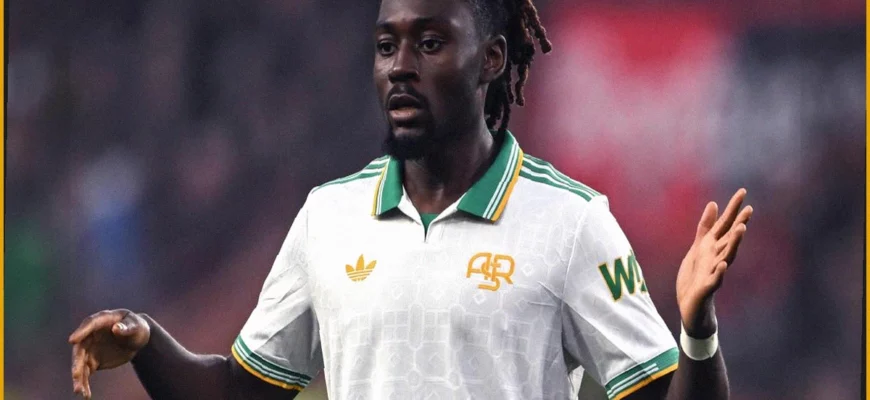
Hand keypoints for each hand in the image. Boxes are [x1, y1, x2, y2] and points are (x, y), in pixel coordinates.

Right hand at [68, 309, 150, 398]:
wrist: (137, 339)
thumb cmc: (137, 327)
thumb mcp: (136, 326)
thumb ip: (127, 327)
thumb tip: (116, 328)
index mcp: (102, 319)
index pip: (90, 324)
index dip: (81, 332)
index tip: (72, 341)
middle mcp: (91, 334)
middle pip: (80, 348)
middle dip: (77, 362)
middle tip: (76, 375)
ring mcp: (90, 348)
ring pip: (80, 363)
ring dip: (79, 377)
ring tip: (79, 391)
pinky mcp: (92, 360)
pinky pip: (86, 372)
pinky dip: (84, 383)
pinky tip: (85, 394)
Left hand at [676, 189, 752, 337]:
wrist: (691, 306)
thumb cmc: (696, 276)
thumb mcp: (698, 248)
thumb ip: (705, 228)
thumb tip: (714, 204)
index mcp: (713, 248)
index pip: (725, 226)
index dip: (733, 210)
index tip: (742, 191)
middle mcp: (717, 258)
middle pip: (730, 239)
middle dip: (739, 224)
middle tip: (748, 209)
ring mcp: (714, 272)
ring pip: (727, 256)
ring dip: (734, 244)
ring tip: (741, 229)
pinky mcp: (707, 288)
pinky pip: (715, 279)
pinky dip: (720, 272)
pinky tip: (724, 264)